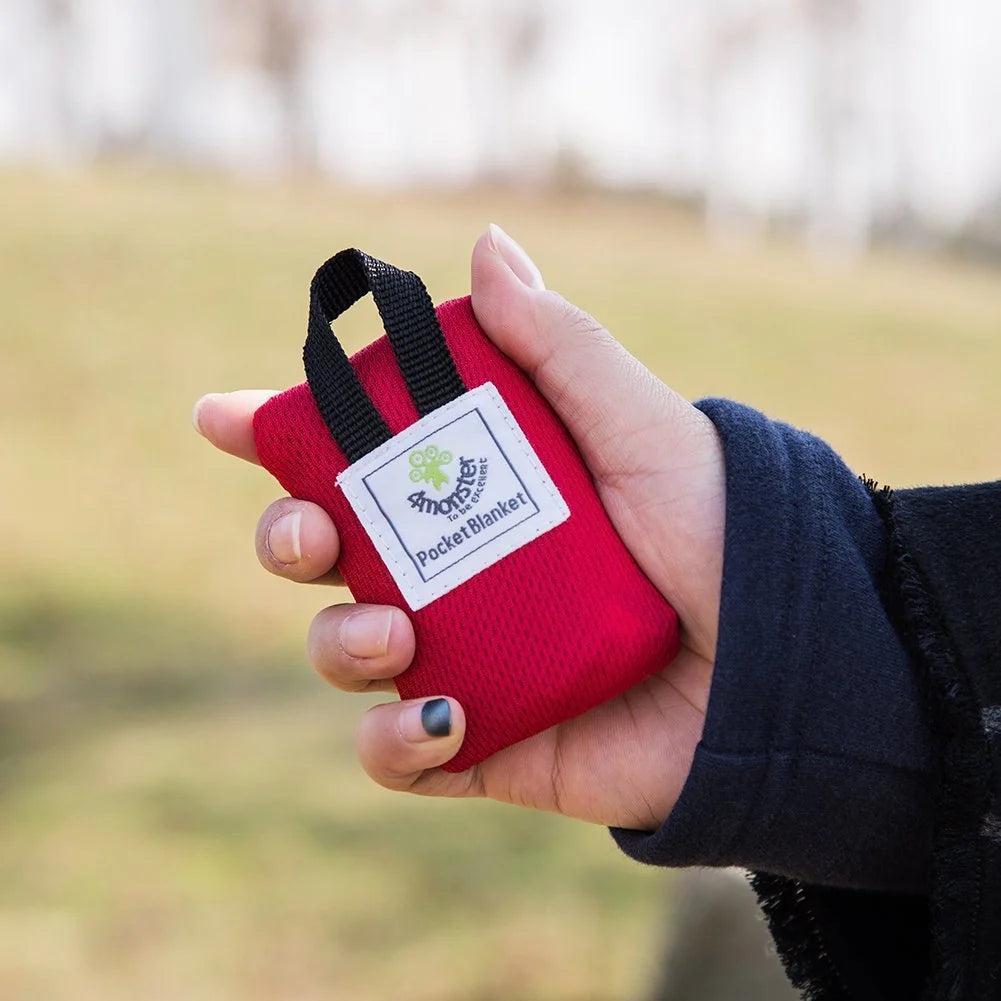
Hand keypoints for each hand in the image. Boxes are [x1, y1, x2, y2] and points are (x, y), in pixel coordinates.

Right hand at [194, 225, 724, 830]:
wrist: (785, 665)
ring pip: (344, 649)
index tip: (221, 415)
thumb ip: (560, 346)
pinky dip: (394, 741)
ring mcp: (464, 656)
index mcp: (476, 490)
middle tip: (311, 531)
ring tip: (396, 630)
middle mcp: (456, 570)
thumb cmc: (718, 533)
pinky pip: (398, 754)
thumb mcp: (640, 427)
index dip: (276, 436)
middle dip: (287, 535)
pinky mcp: (485, 744)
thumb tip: (487, 248)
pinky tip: (441, 717)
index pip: (355, 458)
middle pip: (325, 553)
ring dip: (338, 639)